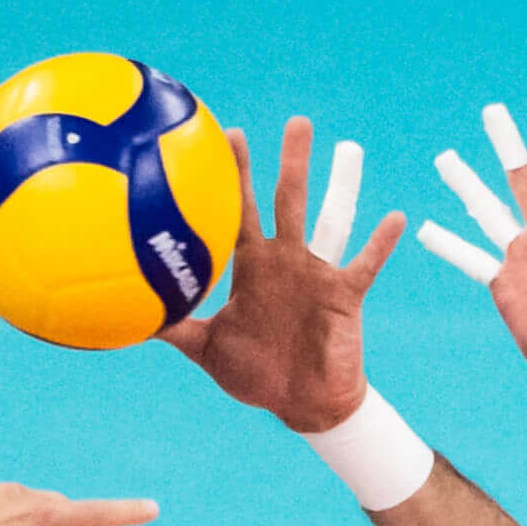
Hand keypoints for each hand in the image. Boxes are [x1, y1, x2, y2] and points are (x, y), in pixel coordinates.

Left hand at [157, 116, 404, 433]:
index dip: (235, 178)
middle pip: (286, 201)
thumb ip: (175, 328)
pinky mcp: (345, 293)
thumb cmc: (256, 375)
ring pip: (330, 219)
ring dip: (340, 185)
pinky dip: (380, 243)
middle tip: (296, 121)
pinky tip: (395, 217)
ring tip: (350, 148)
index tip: (227, 136)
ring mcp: (317, 273)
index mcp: (253, 266)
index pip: (240, 211)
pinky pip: (366, 263)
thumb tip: (131, 318)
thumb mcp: (206, 350)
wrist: (303, 404)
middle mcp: (286, 260)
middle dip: (289, 162)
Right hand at [457, 100, 526, 404]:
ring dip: (468, 185)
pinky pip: (472, 260)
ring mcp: (525, 259)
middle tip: (492, 111)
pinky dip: (449, 245)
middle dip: (508, 147)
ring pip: (490, 211)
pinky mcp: (506, 287)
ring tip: (446, 157)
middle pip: (524, 180)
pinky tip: (424, 228)